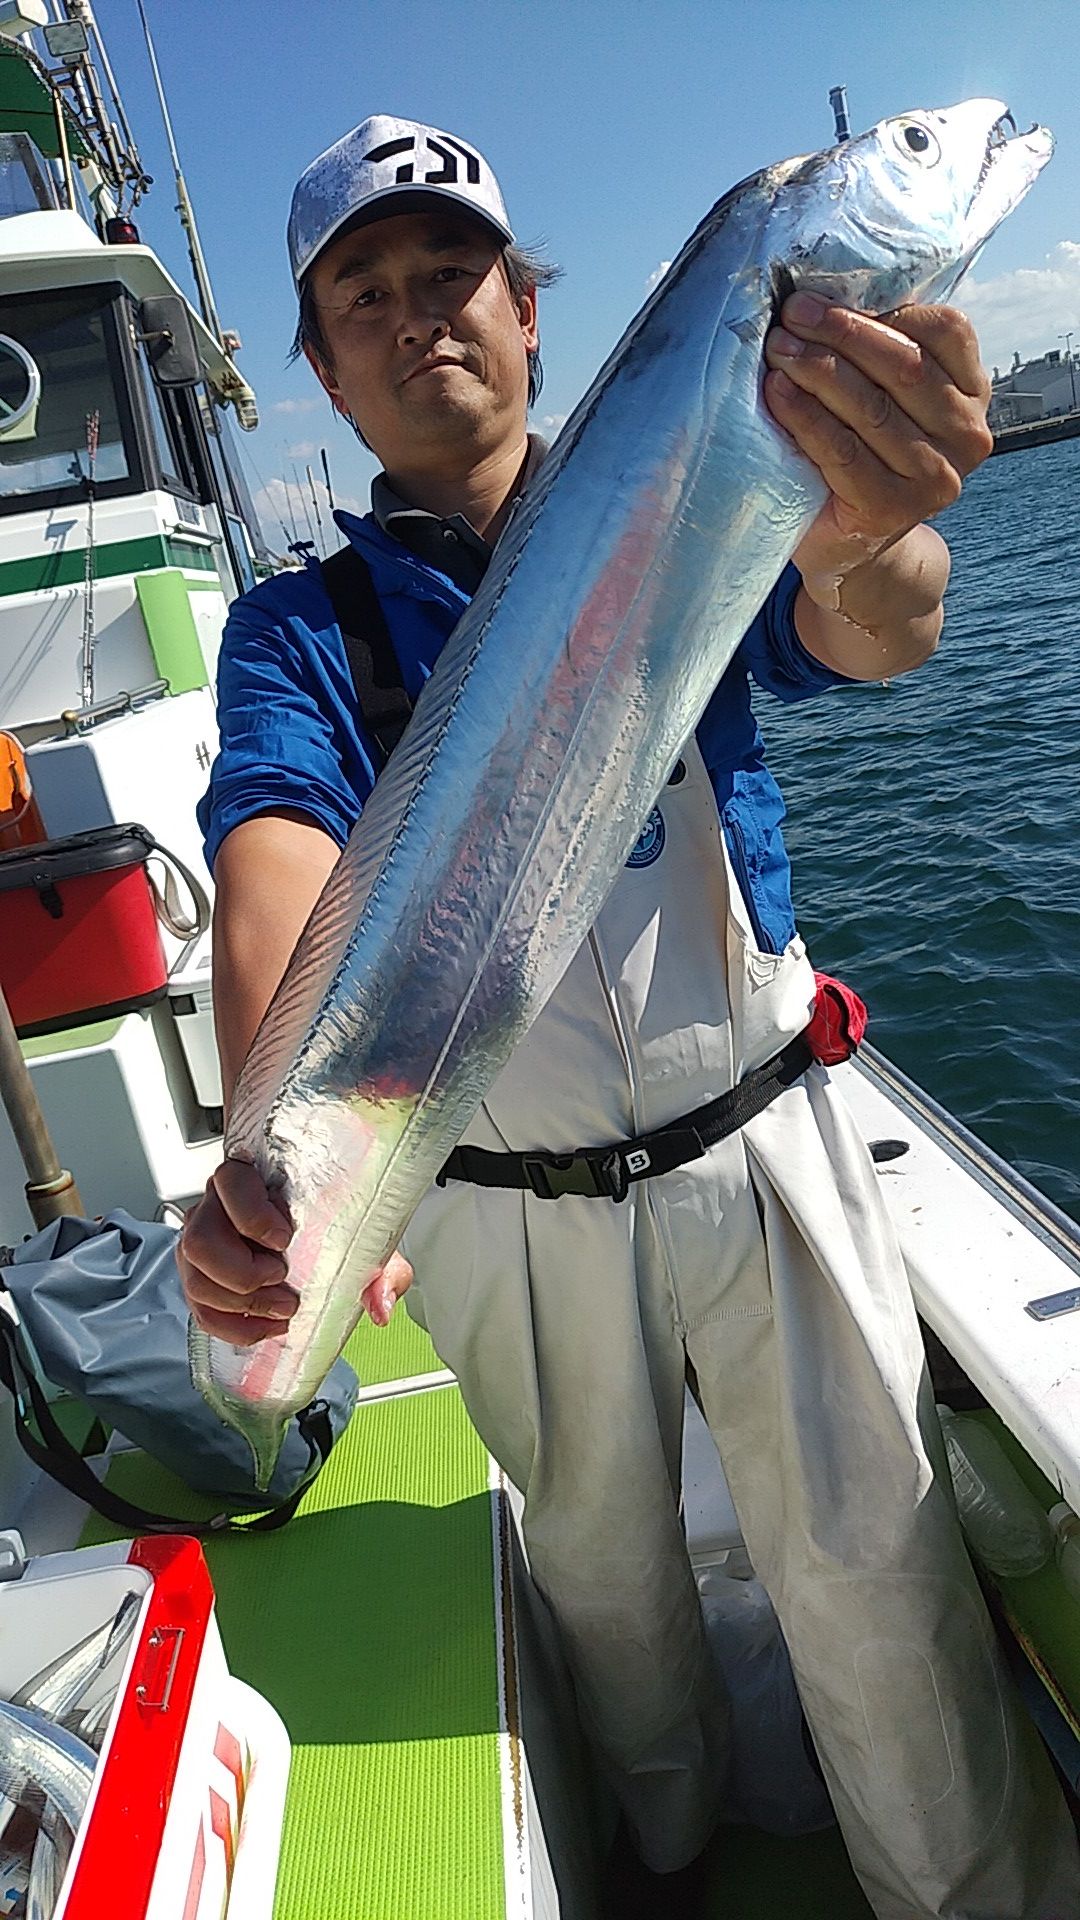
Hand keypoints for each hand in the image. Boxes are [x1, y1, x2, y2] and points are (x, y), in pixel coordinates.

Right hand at [179, 1158, 412, 1346]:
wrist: (315, 1237)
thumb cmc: (331, 1225)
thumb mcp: (365, 1236)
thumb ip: (383, 1267)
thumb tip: (381, 1304)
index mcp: (251, 1179)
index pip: (230, 1182)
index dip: (250, 1214)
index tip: (284, 1238)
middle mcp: (218, 1207)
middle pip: (199, 1240)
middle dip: (241, 1272)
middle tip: (281, 1281)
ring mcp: (203, 1243)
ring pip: (195, 1278)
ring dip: (238, 1304)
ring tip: (279, 1308)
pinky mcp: (201, 1278)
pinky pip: (200, 1309)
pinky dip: (232, 1327)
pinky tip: (264, 1329)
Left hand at [763, 295, 992, 611]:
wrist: (851, 544)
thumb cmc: (860, 453)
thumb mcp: (884, 397)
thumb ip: (879, 353)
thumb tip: (823, 292)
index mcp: (972, 392)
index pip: (946, 330)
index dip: (885, 308)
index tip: (822, 298)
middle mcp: (966, 435)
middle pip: (903, 365)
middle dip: (841, 332)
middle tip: (791, 315)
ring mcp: (934, 478)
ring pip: (871, 406)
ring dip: (817, 369)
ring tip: (776, 348)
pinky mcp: (892, 510)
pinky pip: (842, 451)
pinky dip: (805, 417)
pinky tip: (777, 394)